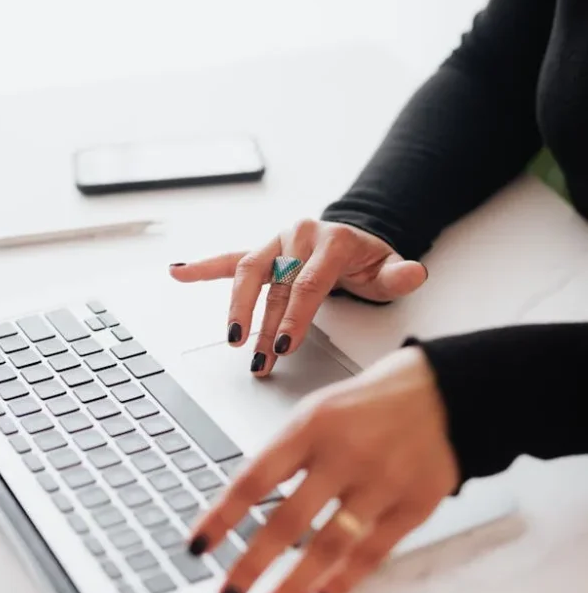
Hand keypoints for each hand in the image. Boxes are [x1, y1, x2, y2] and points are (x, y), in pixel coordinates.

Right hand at [169, 219, 426, 375]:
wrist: (356, 238)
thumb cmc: (369, 261)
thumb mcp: (389, 269)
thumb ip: (400, 274)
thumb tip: (413, 273)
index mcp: (331, 240)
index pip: (306, 283)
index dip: (294, 317)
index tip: (284, 346)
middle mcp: (299, 236)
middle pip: (275, 285)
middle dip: (264, 324)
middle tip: (258, 357)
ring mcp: (277, 243)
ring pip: (248, 273)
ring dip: (237, 309)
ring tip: (232, 340)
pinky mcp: (262, 251)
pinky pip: (229, 259)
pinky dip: (203, 266)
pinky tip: (178, 273)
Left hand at [188, 345, 458, 592]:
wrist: (446, 392)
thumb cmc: (371, 403)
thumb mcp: (319, 410)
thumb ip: (287, 454)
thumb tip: (243, 504)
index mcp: (312, 426)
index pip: (254, 478)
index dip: (222, 517)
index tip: (197, 546)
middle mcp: (344, 455)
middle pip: (288, 521)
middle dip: (251, 565)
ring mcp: (381, 482)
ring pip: (328, 546)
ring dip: (293, 586)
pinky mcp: (413, 505)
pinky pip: (371, 552)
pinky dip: (343, 581)